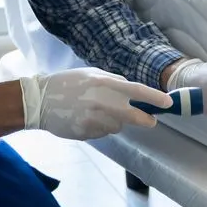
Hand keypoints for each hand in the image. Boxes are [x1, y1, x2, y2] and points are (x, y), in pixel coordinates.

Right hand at [19, 67, 171, 140]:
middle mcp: (101, 102)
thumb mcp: (91, 74)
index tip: (168, 103)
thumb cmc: (66, 83)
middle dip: (145, 120)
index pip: (137, 91)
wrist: (38, 101)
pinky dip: (100, 128)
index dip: (155, 98)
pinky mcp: (86, 133)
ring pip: (118, 126)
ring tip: (96, 112)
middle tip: (151, 121)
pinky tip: (86, 119)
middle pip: (134, 116)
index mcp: (104, 84)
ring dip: (114, 121)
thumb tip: (132, 90)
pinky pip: (103, 133)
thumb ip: (112, 81)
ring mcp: (94, 120)